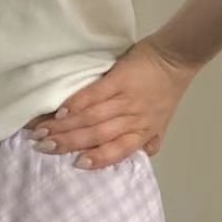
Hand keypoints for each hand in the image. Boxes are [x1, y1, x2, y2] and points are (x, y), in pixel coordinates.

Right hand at [30, 40, 199, 169]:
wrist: (177, 56)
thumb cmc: (167, 90)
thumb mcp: (162, 121)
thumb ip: (149, 139)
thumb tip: (141, 156)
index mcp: (142, 133)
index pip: (117, 151)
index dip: (97, 159)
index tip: (76, 165)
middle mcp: (133, 120)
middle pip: (98, 136)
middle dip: (68, 143)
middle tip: (44, 147)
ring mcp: (126, 99)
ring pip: (93, 118)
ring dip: (66, 125)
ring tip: (44, 131)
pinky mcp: (120, 78)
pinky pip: (95, 95)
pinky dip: (77, 103)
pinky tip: (61, 110)